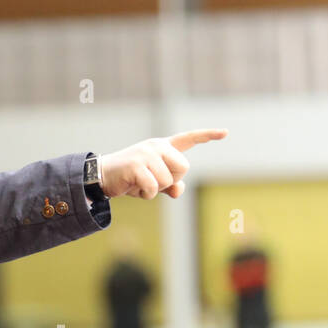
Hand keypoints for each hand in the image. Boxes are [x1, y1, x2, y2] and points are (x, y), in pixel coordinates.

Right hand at [98, 129, 227, 200]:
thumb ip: (170, 186)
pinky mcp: (136, 165)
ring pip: (168, 181)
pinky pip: (153, 188)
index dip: (208, 136)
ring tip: (139, 183)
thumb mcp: (153, 183)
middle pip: (183, 168)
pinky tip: (134, 188)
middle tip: (151, 181)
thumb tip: (178, 189)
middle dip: (170, 180)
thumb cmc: (130, 179)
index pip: (189, 139)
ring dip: (155, 190)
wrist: (102, 176)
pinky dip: (145, 194)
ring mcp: (146, 154)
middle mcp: (156, 146)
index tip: (225, 132)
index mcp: (163, 147)